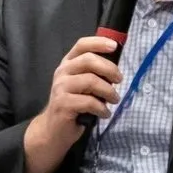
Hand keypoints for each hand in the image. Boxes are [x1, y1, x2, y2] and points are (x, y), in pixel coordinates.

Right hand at [23, 35, 120, 172]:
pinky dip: (102, 108)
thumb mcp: (83, 86)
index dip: (98, 42)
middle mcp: (62, 72)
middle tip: (119, 80)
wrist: (53, 130)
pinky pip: (89, 102)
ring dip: (109, 91)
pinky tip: (105, 113)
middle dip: (109, 69)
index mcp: (68, 64)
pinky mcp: (63, 104)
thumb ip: (94, 74)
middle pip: (88, 60)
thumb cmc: (73, 105)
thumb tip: (116, 69)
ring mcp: (61, 87)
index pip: (82, 45)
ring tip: (114, 100)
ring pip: (91, 81)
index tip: (114, 46)